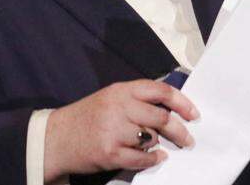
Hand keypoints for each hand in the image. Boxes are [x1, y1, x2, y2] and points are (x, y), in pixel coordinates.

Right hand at [44, 79, 198, 180]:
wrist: (56, 138)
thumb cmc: (88, 117)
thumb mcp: (111, 98)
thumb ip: (138, 99)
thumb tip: (173, 108)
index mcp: (122, 90)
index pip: (161, 91)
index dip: (182, 103)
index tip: (194, 114)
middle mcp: (119, 107)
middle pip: (161, 118)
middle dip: (179, 131)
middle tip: (188, 140)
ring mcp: (113, 130)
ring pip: (151, 138)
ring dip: (156, 144)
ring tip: (153, 146)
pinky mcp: (109, 152)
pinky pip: (141, 158)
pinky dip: (151, 160)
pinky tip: (155, 158)